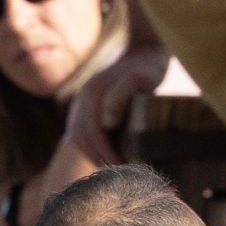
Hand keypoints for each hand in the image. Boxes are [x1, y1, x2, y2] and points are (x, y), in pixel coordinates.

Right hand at [62, 46, 168, 165]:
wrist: (144, 51)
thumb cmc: (146, 67)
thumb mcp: (139, 78)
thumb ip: (121, 96)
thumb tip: (107, 123)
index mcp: (92, 94)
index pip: (91, 133)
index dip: (105, 152)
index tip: (121, 165)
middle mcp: (83, 99)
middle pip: (82, 138)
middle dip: (98, 158)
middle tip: (117, 173)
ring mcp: (83, 103)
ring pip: (79, 137)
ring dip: (93, 155)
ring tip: (112, 169)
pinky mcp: (88, 108)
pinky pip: (83, 133)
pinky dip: (93, 148)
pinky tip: (107, 157)